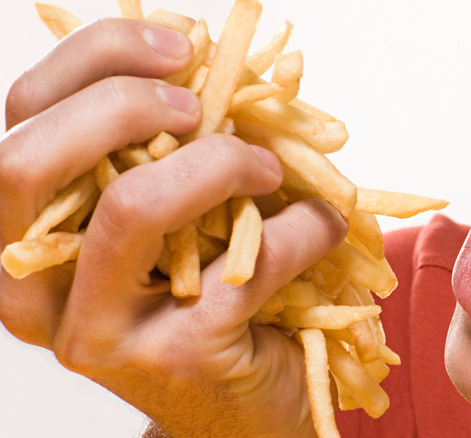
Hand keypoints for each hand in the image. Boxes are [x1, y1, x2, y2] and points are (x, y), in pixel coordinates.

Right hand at [0, 18, 345, 436]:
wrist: (242, 408)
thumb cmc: (207, 300)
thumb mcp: (176, 218)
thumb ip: (171, 152)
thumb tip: (212, 64)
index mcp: (27, 236)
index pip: (23, 119)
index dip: (95, 59)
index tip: (178, 46)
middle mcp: (35, 290)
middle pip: (30, 161)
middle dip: (126, 103)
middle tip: (204, 104)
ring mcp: (100, 333)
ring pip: (131, 209)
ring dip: (219, 163)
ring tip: (269, 169)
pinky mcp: (177, 359)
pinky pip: (244, 265)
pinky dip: (302, 226)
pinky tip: (322, 223)